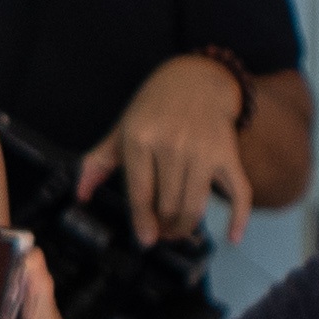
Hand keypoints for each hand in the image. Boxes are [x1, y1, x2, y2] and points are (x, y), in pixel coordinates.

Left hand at [78, 55, 258, 249]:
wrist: (196, 79)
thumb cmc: (153, 108)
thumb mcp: (122, 129)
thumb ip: (98, 162)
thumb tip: (81, 195)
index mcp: (140, 139)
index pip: (140, 192)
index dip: (143, 221)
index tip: (146, 239)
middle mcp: (172, 145)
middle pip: (168, 204)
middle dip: (164, 226)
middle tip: (161, 231)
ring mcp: (202, 150)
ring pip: (194, 205)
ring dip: (186, 227)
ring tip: (177, 231)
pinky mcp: (227, 154)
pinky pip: (238, 192)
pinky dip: (238, 218)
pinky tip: (232, 238)